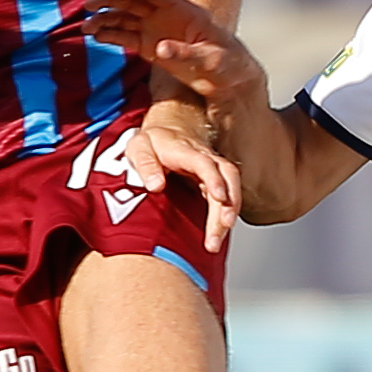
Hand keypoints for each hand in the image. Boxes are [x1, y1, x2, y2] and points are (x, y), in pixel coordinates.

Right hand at [79, 0, 257, 96]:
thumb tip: (160, 47)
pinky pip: (126, 37)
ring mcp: (156, 31)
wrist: (230, 82)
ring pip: (125, 18)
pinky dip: (110, 36)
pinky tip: (96, 37)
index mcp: (181, 9)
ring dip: (105, 20)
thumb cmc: (229, 65)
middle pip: (131, 0)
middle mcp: (165, 16)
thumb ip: (186, 53)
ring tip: (85, 28)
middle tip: (88, 8)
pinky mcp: (151, 48)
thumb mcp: (212, 59)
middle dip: (109, 1)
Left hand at [125, 102, 241, 253]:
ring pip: (231, 190)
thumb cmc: (154, 142)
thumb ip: (146, 165)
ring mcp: (215, 170)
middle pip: (227, 179)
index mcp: (187, 151)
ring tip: (215, 243)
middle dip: (227, 208)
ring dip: (227, 217)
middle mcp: (207, 159)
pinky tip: (218, 235)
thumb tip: (155, 186)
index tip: (219, 197)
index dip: (214, 179)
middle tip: (214, 237)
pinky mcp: (216, 181)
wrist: (171, 128)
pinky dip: (225, 217)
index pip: (206, 164)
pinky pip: (228, 198)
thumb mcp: (140, 147)